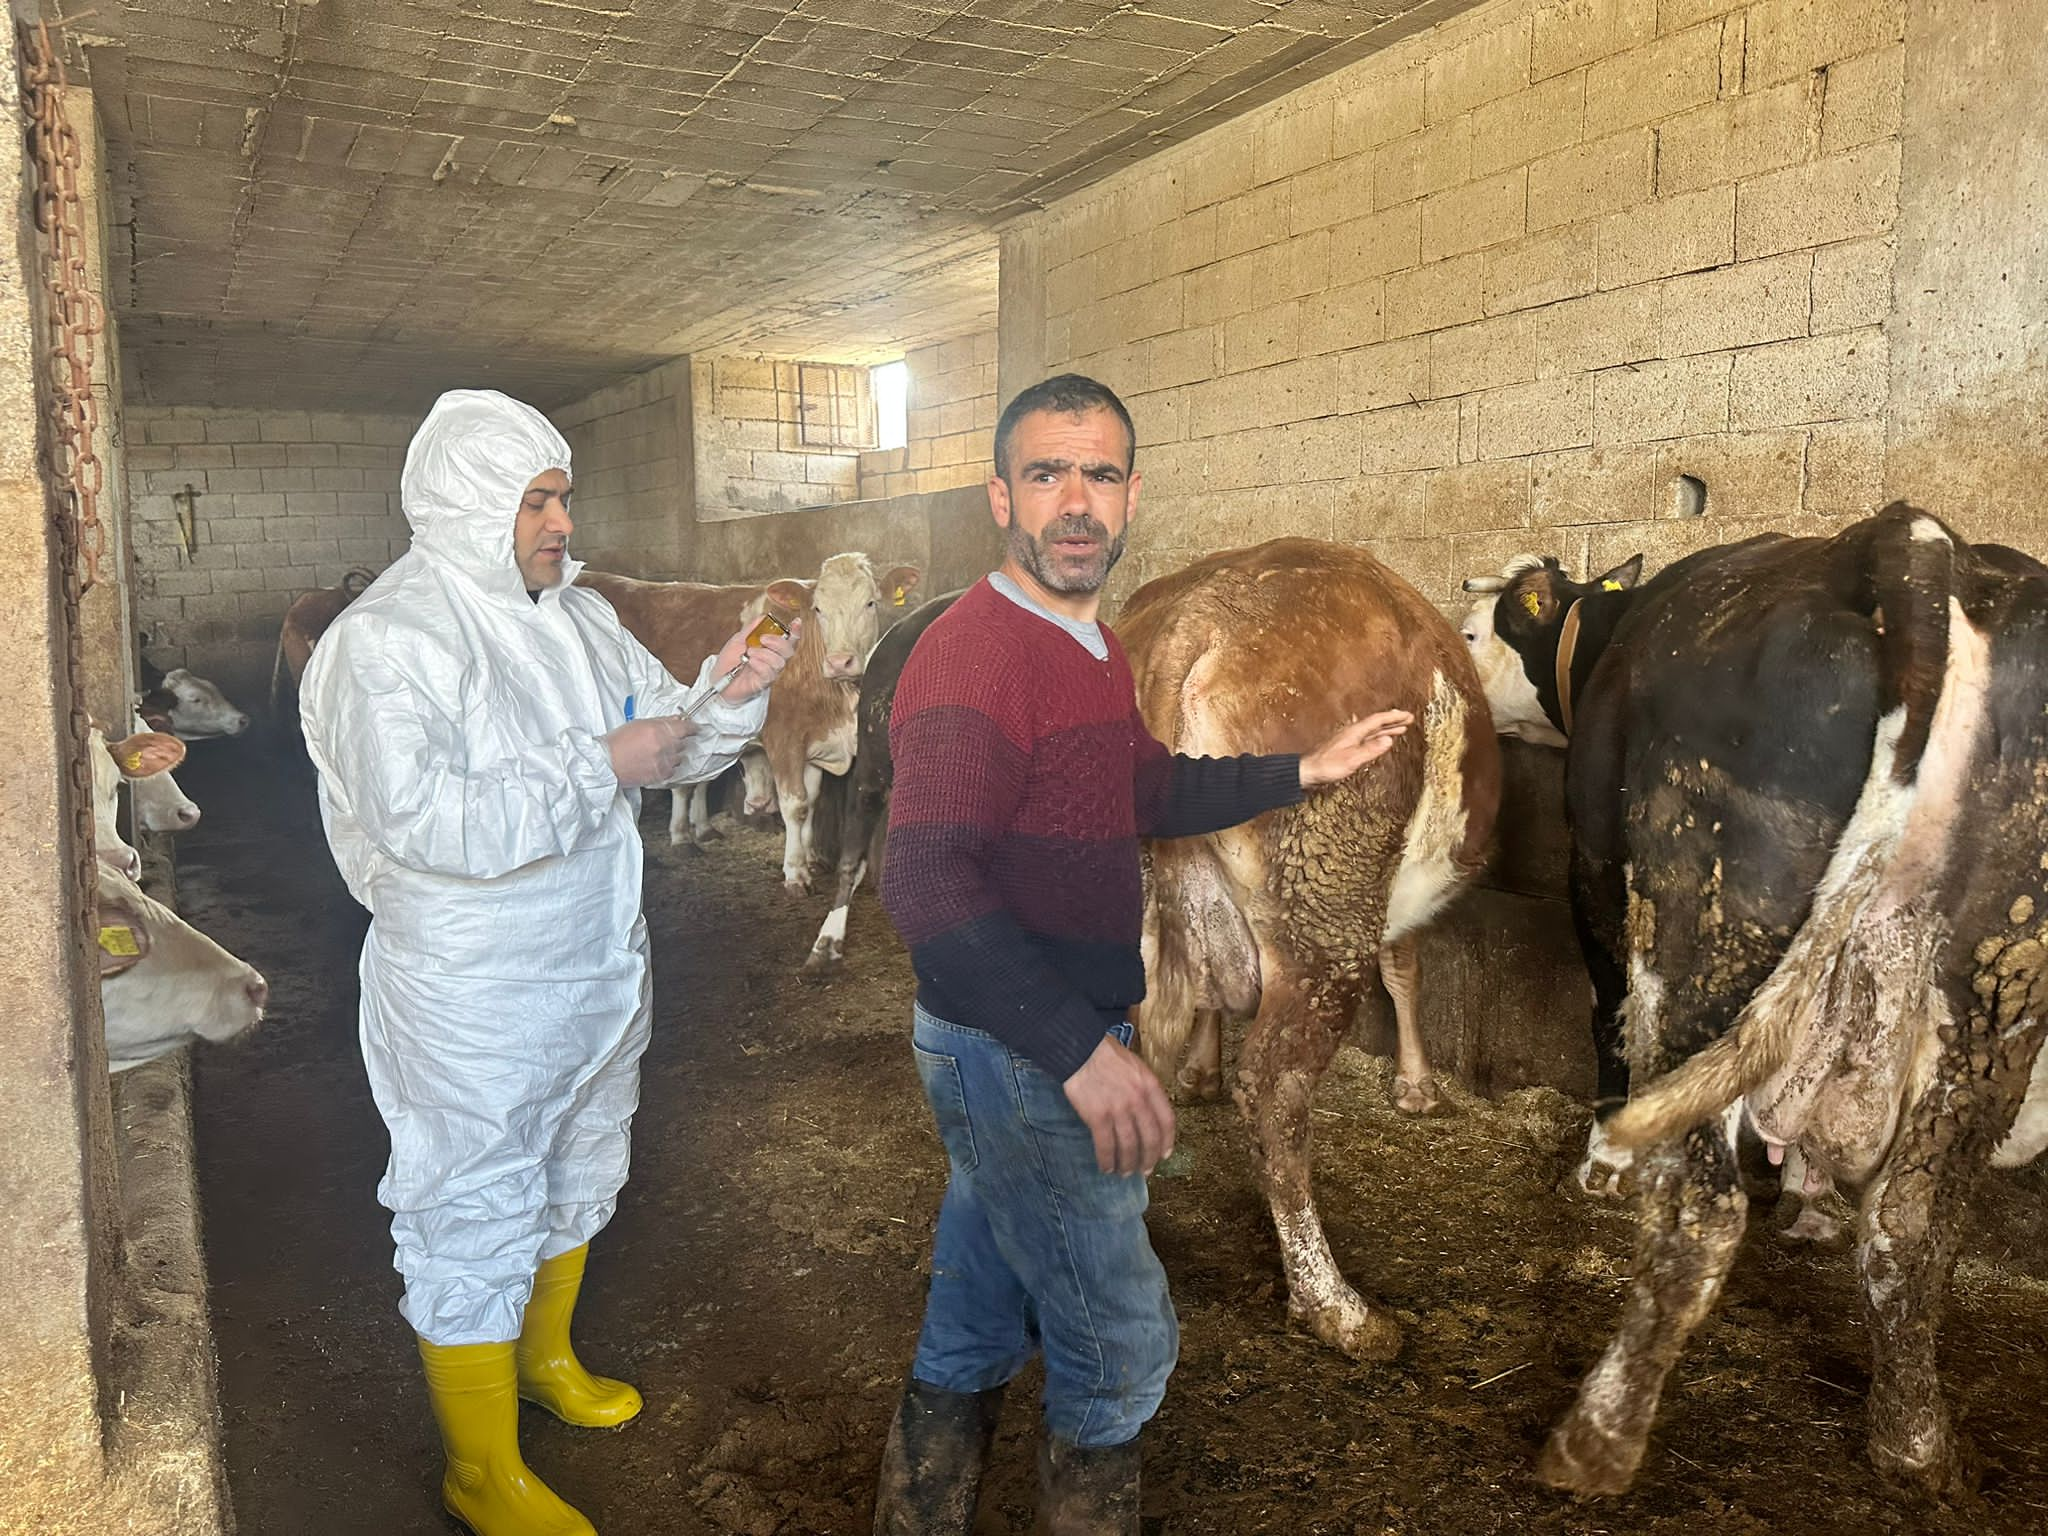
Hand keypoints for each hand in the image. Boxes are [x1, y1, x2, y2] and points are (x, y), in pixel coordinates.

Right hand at [605, 715, 694, 786]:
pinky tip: (654, 763)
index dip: (692, 727)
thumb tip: (676, 719)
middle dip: (677, 741)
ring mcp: (663, 762)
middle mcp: (663, 747)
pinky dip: (667, 766)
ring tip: (656, 753)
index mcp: (658, 731)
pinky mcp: (660, 776)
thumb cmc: (617, 743)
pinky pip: (673, 770)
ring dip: (673, 755)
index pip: (686, 728)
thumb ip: (660, 722)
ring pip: (680, 757)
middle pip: (683, 743)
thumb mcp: (638, 724)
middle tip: (664, 741)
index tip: (694, 728)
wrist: (606, 764)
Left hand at [715, 619, 800, 703]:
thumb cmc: (730, 659)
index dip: (796, 631)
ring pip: (779, 662)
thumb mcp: (739, 639)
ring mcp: (770, 672)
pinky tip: (750, 662)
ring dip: (764, 654)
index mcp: (770, 647)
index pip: (789, 639)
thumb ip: (751, 629)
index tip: (796, 622)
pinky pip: (769, 673)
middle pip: (788, 650)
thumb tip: (763, 617)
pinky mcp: (763, 682)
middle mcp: (773, 659)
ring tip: (749, 653)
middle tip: (763, 639)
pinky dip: (759, 664)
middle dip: (777, 642)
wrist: (718, 677)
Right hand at [1063, 1035, 1176, 1175]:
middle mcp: (1138, 1100)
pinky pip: (1106, 1145)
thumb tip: (1149, 1113)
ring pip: (1129, 1146)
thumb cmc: (1107, 1055)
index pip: (1166, 1121)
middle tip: (1145, 1170)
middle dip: (1149, 1159)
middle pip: (1149, 1138)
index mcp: (1150, 1086)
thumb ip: (1146, 1089)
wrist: (1080, 1050)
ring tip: (1125, 1173)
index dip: (1167, 1141)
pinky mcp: (1097, 1116)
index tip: (1164, 1154)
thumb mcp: (1136, 1066)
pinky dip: (1107, 1160)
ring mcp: (1118, 1109)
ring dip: (1128, 1164)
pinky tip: (1106, 1167)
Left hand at [1299, 709, 1412, 787]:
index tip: (1407, 715)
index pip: (1378, 720)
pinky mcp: (1346, 748)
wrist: (1308, 771)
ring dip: (1386, 729)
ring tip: (1400, 729)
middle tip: (1408, 719)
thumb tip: (1389, 739)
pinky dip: (1377, 738)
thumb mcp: (1352, 759)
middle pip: (1376, 724)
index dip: (1393, 717)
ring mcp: (1349, 740)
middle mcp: (1352, 733)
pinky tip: (1378, 740)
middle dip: (1393, 721)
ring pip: (1372, 732)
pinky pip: (1367, 739)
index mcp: (1354, 732)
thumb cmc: (1327, 766)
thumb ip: (1371, 749)